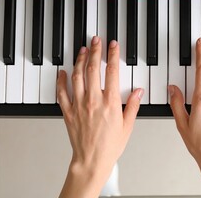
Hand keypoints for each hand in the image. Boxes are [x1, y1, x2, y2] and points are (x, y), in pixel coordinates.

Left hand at [57, 37, 142, 197]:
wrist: (92, 160)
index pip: (112, 72)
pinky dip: (61, 80)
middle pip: (93, 69)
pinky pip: (62, 92)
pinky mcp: (68, 112)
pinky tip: (63, 72)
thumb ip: (133, 106)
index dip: (112, 55)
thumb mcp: (127, 126)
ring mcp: (79, 105)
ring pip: (77, 76)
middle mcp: (93, 101)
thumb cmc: (110, 146)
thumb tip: (139, 91)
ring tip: (83, 50)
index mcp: (110, 103)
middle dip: (95, 51)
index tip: (113, 45)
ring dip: (80, 61)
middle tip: (96, 40)